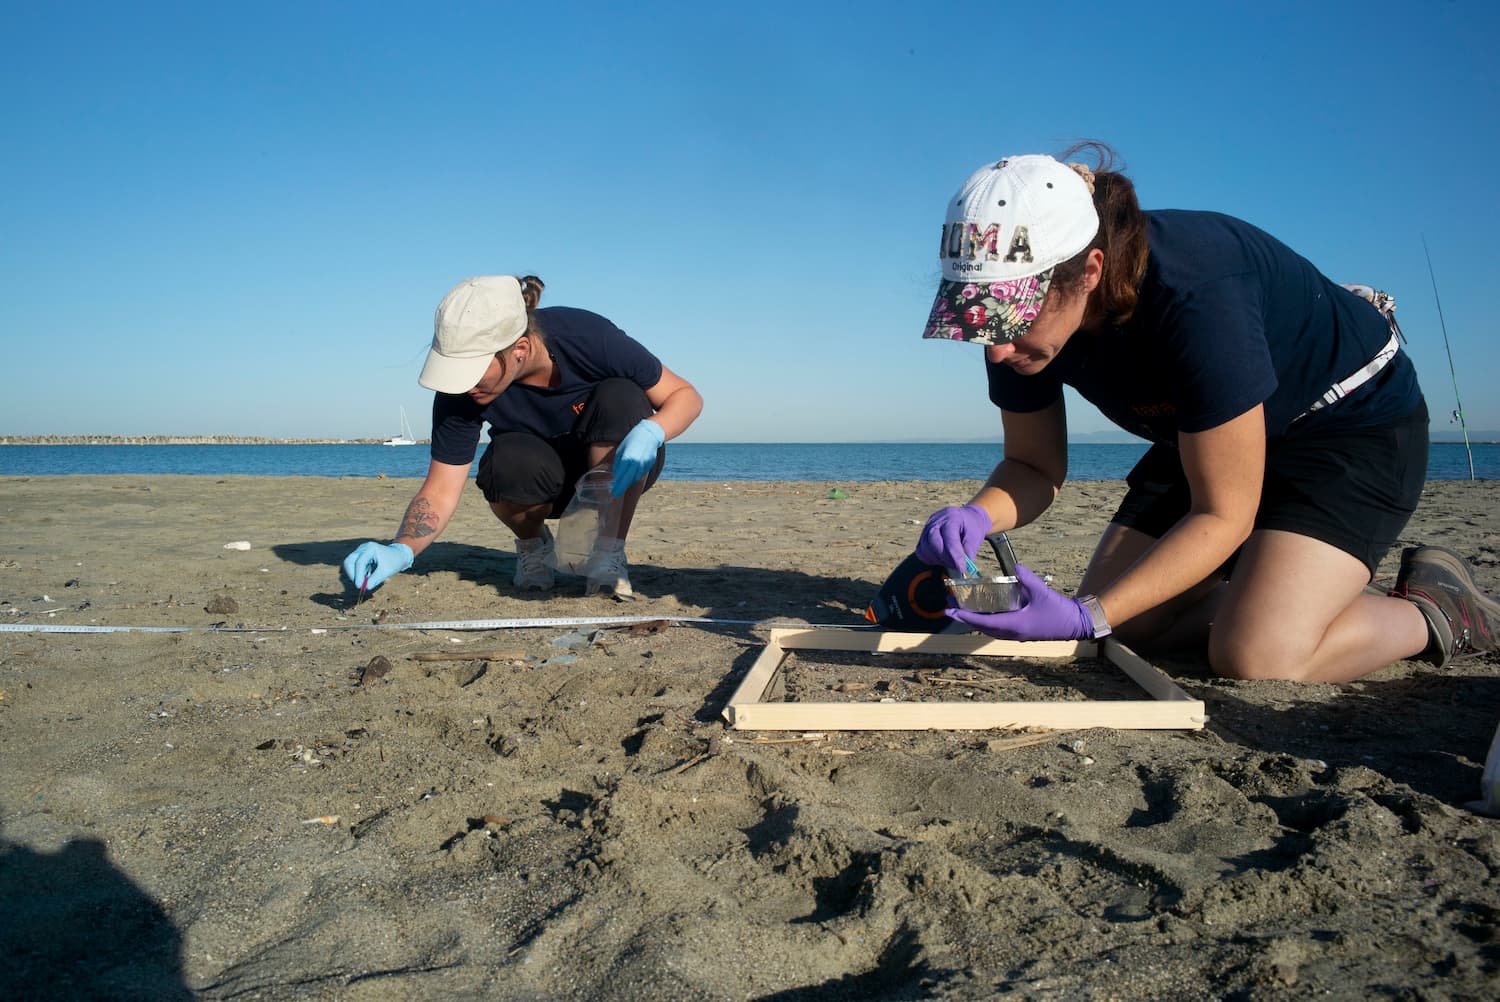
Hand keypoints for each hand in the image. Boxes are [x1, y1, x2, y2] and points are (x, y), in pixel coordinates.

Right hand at [341, 541, 413, 591]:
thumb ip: (375, 579)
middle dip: (352, 574)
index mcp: (371, 548)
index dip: (358, 575)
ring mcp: (360, 551)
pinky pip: (354, 566)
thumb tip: (366, 587)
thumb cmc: (394, 562)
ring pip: (350, 564)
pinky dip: (358, 573)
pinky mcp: (360, 556)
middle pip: (349, 561)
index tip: (359, 586)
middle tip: (358, 585)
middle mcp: (363, 548)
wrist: (399, 555)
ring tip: (365, 582)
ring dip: (354, 574)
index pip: (360, 562)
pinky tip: (366, 578)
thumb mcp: (386, 571)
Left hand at [611, 419, 664, 495]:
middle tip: (616, 493)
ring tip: (622, 484)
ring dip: (628, 482)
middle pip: (628, 480)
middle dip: (621, 487)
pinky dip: (635, 476)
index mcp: (628, 458)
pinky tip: (631, 475)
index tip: (613, 491)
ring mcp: (645, 465)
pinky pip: (641, 474)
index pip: (622, 476)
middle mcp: (637, 463)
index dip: (617, 485)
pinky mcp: (649, 465)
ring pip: (635, 478)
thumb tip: (615, 475)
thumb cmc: (632, 440)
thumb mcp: (621, 450)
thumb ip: (619, 463)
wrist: (649, 434)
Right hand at [915, 504, 991, 569]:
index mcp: (951, 517)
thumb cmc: (971, 527)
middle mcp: (935, 521)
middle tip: (958, 566)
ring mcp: (926, 529)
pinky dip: (931, 559)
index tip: (962, 568)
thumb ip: (970, 550)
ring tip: (952, 561)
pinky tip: (942, 559)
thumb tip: (964, 566)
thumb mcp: (976, 536)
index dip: (955, 555)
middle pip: (934, 542)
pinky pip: (921, 552)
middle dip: (946, 559)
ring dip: (939, 560)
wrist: (964, 519)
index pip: (949, 538)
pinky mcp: (922, 538)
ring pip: (925, 549)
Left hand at [945, 564, 1095, 640]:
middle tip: (951, 608)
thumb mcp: (1041, 591)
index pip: (983, 622)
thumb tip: (1015, 567)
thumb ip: (1026, 578)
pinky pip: (998, 629)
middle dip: (966, 618)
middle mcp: (1012, 633)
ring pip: (990, 630)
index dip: (965, 617)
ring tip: (964, 610)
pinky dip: (988, 622)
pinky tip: (985, 613)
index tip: (950, 612)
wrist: (1074, 624)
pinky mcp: (1021, 633)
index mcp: (1014, 624)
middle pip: (982, 627)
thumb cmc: (1058, 610)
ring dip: (976, 621)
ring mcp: (1017, 635)